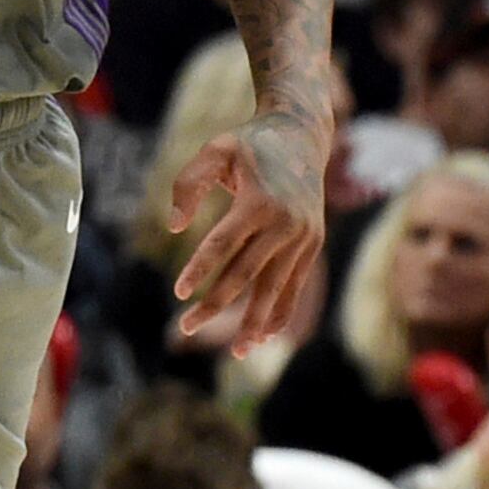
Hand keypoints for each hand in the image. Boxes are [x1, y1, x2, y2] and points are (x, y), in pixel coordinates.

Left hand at [169, 103, 330, 355]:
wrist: (301, 136)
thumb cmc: (249, 144)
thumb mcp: (215, 150)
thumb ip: (188, 184)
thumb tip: (174, 227)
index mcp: (260, 201)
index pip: (224, 244)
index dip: (200, 269)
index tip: (179, 292)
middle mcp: (286, 223)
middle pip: (245, 274)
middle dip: (216, 304)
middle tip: (185, 326)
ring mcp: (303, 236)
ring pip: (274, 288)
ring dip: (254, 321)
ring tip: (237, 353)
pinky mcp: (313, 244)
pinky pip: (294, 285)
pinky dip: (280, 311)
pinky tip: (263, 335)